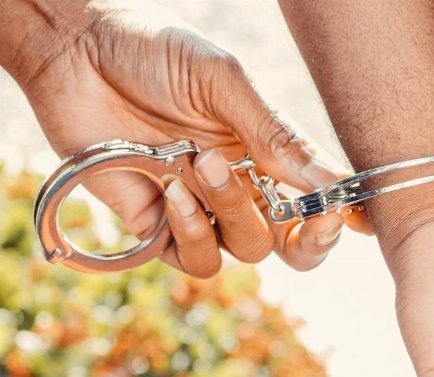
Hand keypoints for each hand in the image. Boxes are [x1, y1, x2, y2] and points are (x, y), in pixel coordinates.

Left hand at [13, 0, 365, 275]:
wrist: (75, 51)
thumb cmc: (153, 52)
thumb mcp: (223, 82)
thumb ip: (274, 135)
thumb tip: (326, 184)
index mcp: (270, 153)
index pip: (320, 200)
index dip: (341, 218)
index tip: (347, 215)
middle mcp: (243, 187)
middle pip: (296, 245)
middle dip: (312, 242)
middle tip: (312, 222)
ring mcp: (203, 210)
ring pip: (248, 250)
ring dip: (236, 214)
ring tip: (204, 164)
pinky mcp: (159, 226)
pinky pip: (195, 258)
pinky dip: (192, 233)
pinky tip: (172, 189)